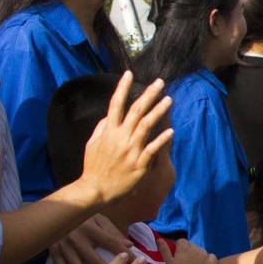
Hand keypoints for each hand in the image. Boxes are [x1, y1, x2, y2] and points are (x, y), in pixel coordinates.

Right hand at [49, 214, 129, 263]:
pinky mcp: (54, 254)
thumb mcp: (98, 218)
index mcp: (90, 228)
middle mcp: (76, 239)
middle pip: (96, 262)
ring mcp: (63, 248)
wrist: (52, 212)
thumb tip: (129, 245)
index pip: (112, 244)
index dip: (125, 255)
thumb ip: (113, 231)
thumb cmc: (81, 217)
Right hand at [75, 72, 173, 207]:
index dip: (122, 88)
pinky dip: (161, 139)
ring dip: (158, 111)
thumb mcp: (91, 144)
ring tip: (168, 99)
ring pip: (147, 125)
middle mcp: (121, 137)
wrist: (96, 190)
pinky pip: (152, 149)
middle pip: (136, 110)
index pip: (115, 104)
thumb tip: (108, 117)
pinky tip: (171, 131)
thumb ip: (101, 129)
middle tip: (159, 82)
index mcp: (109, 131)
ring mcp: (131, 150)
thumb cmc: (93, 167)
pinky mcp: (139, 164)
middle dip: (148, 94)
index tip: (129, 74)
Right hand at [160, 236, 216, 263]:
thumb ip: (164, 250)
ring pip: (201, 250)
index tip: (177, 255)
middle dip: (188, 250)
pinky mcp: (212, 263)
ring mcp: (205, 256)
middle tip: (184, 261)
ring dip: (198, 254)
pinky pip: (211, 256)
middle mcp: (195, 249)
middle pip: (191, 245)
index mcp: (184, 249)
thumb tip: (159, 239)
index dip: (179, 247)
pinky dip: (208, 258)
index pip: (182, 241)